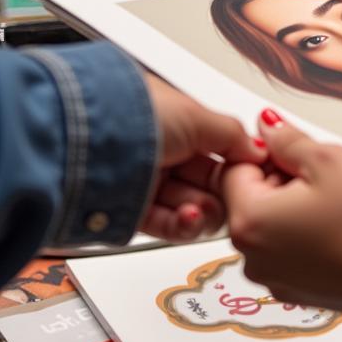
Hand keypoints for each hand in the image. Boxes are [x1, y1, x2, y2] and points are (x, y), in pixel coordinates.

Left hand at [140, 73, 264, 241]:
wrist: (82, 145)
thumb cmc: (133, 116)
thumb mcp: (195, 116)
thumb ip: (233, 134)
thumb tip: (258, 148)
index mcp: (177, 120)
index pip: (219, 148)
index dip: (238, 163)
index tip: (254, 174)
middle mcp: (162, 149)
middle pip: (209, 181)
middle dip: (222, 191)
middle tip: (232, 194)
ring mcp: (147, 181)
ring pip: (192, 205)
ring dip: (204, 211)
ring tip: (201, 209)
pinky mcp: (131, 212)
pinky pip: (168, 225)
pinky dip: (182, 225)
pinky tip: (188, 218)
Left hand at [222, 111, 341, 314]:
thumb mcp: (327, 158)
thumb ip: (287, 139)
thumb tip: (269, 127)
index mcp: (249, 222)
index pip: (235, 168)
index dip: (267, 150)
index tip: (293, 148)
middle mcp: (254, 258)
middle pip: (253, 199)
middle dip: (282, 179)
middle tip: (323, 174)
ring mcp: (277, 279)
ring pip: (275, 225)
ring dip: (297, 207)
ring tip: (337, 200)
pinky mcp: (302, 291)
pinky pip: (293, 250)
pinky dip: (310, 234)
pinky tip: (341, 224)